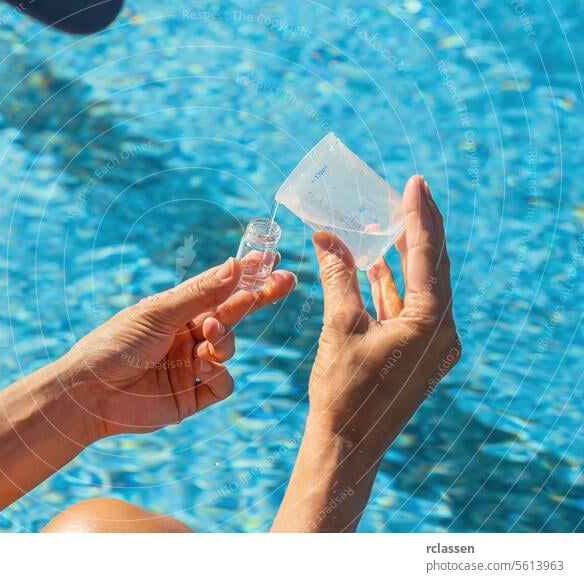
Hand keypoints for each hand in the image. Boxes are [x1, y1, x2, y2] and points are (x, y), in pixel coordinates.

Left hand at [59, 258, 296, 436]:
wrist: (89, 394)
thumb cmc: (115, 344)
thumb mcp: (158, 313)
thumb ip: (201, 294)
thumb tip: (235, 265)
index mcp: (176, 310)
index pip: (218, 288)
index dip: (245, 275)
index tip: (270, 260)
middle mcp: (186, 335)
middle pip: (231, 314)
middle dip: (256, 297)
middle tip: (284, 281)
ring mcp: (190, 365)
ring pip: (228, 348)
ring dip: (224, 340)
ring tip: (207, 336)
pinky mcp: (192, 395)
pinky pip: (223, 384)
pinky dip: (219, 375)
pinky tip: (202, 369)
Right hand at [308, 175, 460, 460]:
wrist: (346, 445)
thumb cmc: (344, 390)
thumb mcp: (339, 325)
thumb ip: (338, 277)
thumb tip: (325, 237)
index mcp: (431, 322)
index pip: (428, 255)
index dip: (418, 215)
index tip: (413, 182)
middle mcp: (440, 331)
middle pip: (433, 267)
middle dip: (417, 229)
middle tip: (406, 193)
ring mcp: (430, 344)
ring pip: (420, 286)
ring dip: (402, 256)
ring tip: (387, 223)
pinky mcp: (414, 353)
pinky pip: (408, 308)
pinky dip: (392, 285)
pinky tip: (375, 266)